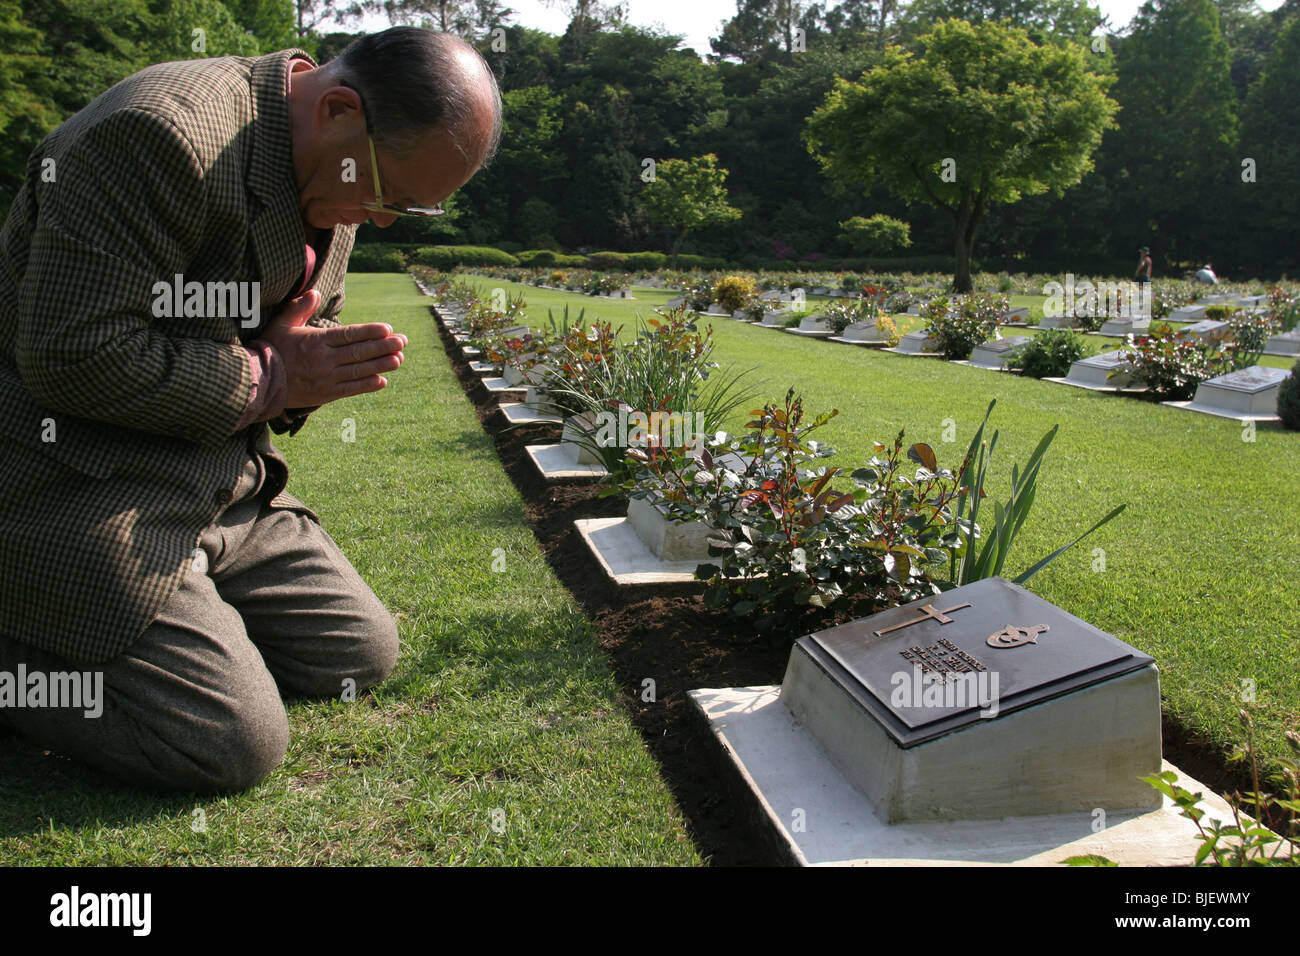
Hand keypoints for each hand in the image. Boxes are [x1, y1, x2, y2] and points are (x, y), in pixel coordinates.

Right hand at [260, 291, 407, 407]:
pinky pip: (350, 390)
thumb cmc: (271, 349)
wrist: (259, 381)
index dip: (370, 332)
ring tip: (399, 359)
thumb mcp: (282, 324)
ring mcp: (326, 378)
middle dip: (384, 346)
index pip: (349, 335)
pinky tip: (382, 381)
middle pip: (359, 352)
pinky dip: (367, 386)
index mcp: (316, 341)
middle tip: (403, 341)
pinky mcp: (325, 395)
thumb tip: (314, 293)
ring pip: (359, 371)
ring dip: (381, 365)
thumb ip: (300, 308)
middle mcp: (324, 360)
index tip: (387, 329)